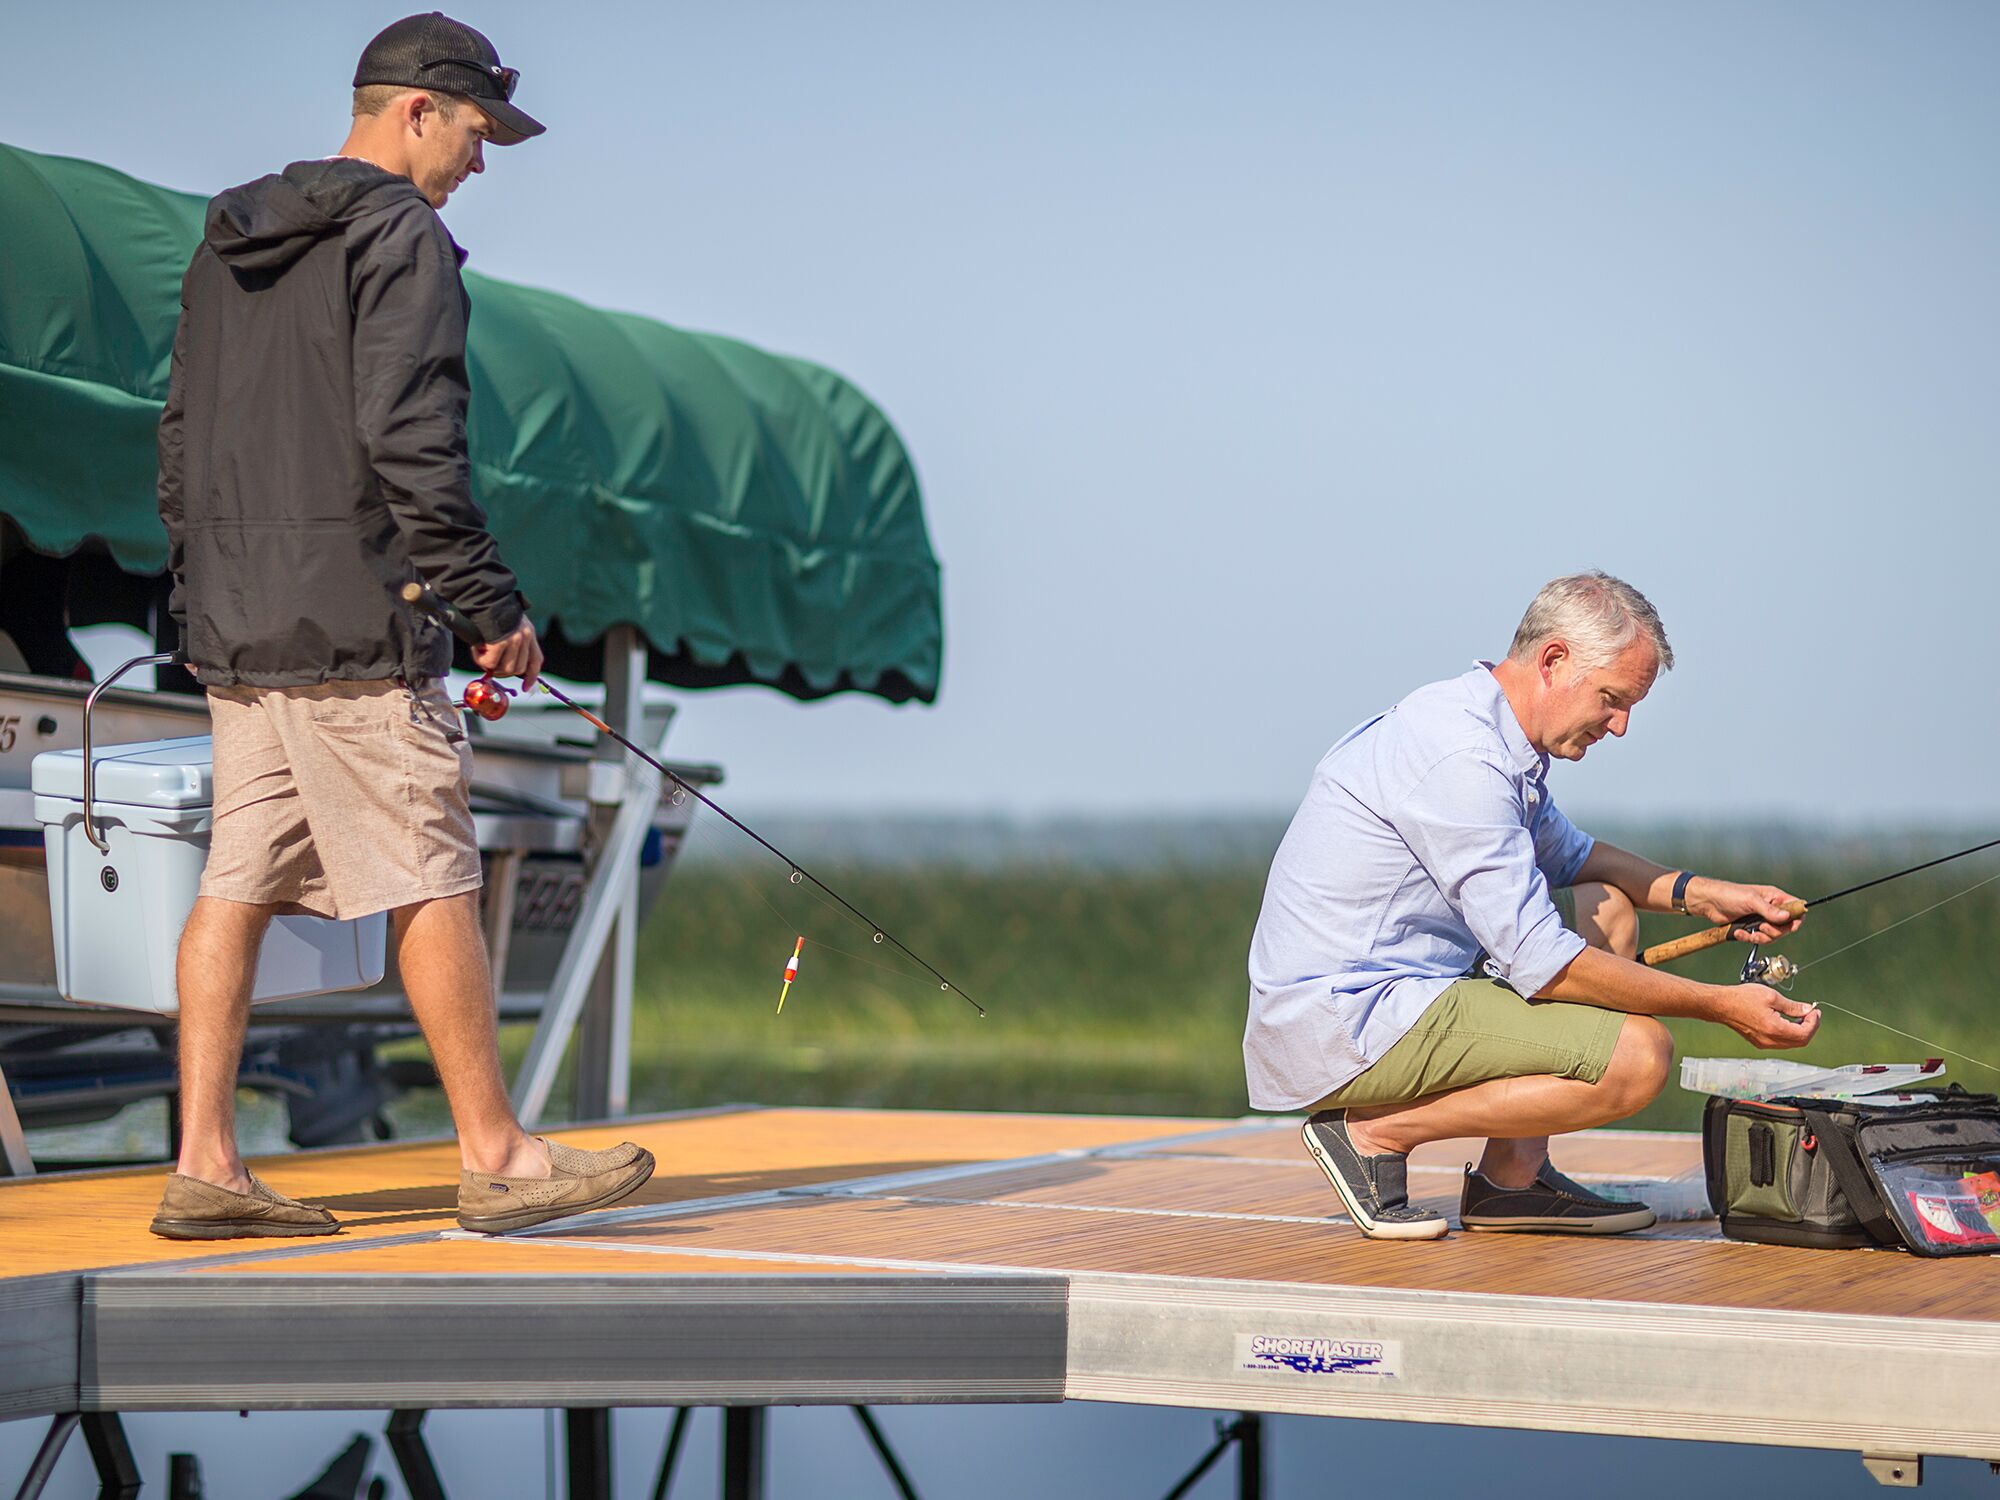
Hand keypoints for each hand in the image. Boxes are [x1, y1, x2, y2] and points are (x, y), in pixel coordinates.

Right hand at [471, 616, 542, 690]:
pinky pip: (491, 663)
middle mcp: (526, 636)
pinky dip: (481, 661)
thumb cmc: (491, 609)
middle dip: (503, 671)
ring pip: (506, 669)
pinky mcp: (501, 642)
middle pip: (519, 668)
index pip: (536, 660)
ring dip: (492, 666)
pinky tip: (477, 650)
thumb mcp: (510, 624)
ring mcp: (514, 640)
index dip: (531, 677)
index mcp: (529, 632)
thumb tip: (502, 665)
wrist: (484, 595)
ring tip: (482, 654)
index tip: (526, 687)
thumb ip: (512, 642)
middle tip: (490, 663)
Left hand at [1687, 878, 1805, 942]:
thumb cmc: (1728, 894)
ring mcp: (1761, 919)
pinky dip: (1749, 938)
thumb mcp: (1750, 900)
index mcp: (1775, 897)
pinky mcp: (1751, 928)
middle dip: (1774, 931)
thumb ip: (1769, 910)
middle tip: (1761, 927)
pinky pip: (1758, 939)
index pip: (1796, 909)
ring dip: (1761, 937)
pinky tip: (1739, 933)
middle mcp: (1771, 908)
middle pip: (1786, 927)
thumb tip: (1787, 917)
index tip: (1789, 926)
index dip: (1796, 919)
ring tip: (1749, 932)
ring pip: (1773, 936)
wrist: (1708, 902)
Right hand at [1716, 985, 1820, 1048]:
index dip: (1814, 1023)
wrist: (1721, 1005)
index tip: (1815, 1011)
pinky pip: (1781, 1043)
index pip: (1804, 1033)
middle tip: (1811, 1014)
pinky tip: (1788, 1022)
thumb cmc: (1741, 998)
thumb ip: (1793, 1006)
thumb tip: (1807, 1010)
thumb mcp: (1771, 996)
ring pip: (1791, 1043)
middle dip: (1810, 1028)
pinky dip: (1789, 1034)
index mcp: (1775, 1029)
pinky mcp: (1759, 1042)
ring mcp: (1764, 1043)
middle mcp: (1770, 1040)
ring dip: (1800, 1031)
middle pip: (1800, 1042)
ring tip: (1801, 1017)